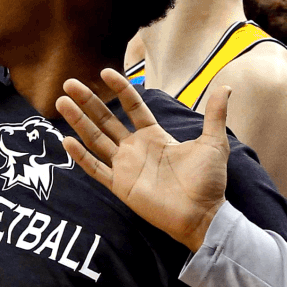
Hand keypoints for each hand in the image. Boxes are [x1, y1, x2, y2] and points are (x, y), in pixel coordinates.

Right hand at [55, 70, 230, 250]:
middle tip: (69, 83)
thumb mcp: (213, 142)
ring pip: (95, 139)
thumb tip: (225, 86)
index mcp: (154, 136)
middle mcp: (135, 148)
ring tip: (61, 102)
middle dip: (88, 101)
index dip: (120, 89)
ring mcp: (125, 167)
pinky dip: (81, 156)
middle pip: (106, 119)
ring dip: (78, 121)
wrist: (204, 214)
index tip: (105, 72)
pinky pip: (96, 168)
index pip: (133, 107)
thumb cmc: (209, 181)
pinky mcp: (120, 185)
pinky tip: (67, 141)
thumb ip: (214, 114)